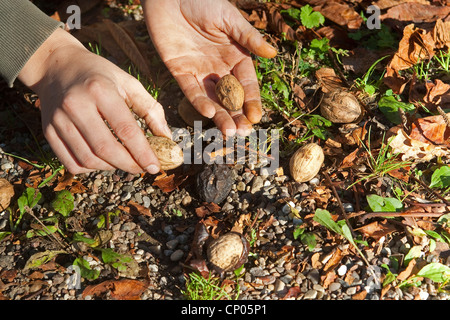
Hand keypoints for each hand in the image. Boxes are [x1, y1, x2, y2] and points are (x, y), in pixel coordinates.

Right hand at [19, 28, 171, 174]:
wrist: (56, 66)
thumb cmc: (99, 75)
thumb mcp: (128, 83)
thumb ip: (150, 109)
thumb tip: (166, 138)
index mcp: (100, 90)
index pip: (126, 130)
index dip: (143, 153)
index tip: (155, 167)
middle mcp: (76, 105)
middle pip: (105, 149)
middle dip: (128, 165)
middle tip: (141, 168)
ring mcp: (58, 120)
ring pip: (88, 160)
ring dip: (111, 168)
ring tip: (123, 161)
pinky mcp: (48, 131)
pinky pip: (71, 163)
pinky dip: (90, 169)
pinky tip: (102, 160)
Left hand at [142, 0, 276, 135]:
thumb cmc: (203, 0)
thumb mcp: (230, 18)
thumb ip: (249, 38)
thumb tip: (273, 53)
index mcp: (236, 56)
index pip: (246, 84)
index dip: (251, 101)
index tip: (256, 117)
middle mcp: (219, 68)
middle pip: (230, 97)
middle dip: (237, 115)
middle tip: (243, 132)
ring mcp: (199, 71)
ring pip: (212, 99)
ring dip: (220, 115)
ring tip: (229, 131)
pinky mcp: (179, 71)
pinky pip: (190, 90)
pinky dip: (199, 102)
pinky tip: (209, 112)